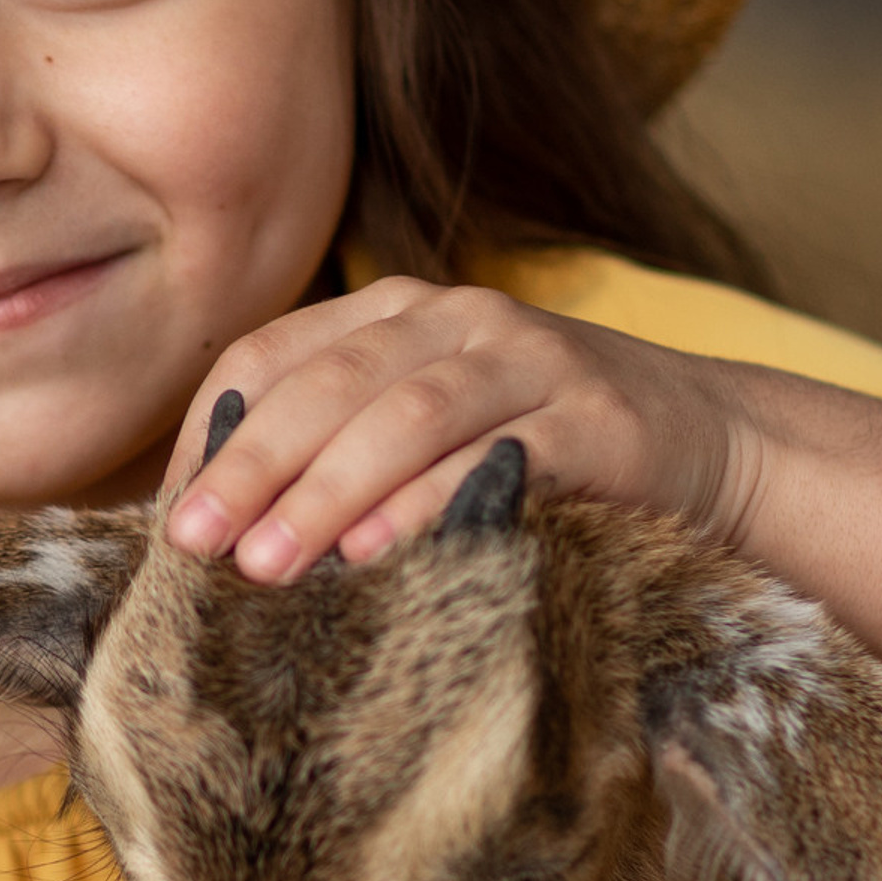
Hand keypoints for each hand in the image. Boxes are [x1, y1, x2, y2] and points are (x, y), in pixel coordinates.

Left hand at [163, 277, 760, 582]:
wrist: (712, 443)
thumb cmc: (536, 451)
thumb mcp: (425, 434)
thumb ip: (335, 452)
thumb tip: (218, 526)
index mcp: (394, 314)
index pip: (270, 356)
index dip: (212, 434)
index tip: (169, 517)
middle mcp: (455, 318)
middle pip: (327, 386)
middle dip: (252, 468)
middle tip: (194, 547)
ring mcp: (528, 359)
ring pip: (403, 416)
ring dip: (324, 493)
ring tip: (267, 566)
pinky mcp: (593, 417)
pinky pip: (493, 457)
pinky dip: (426, 504)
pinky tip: (374, 554)